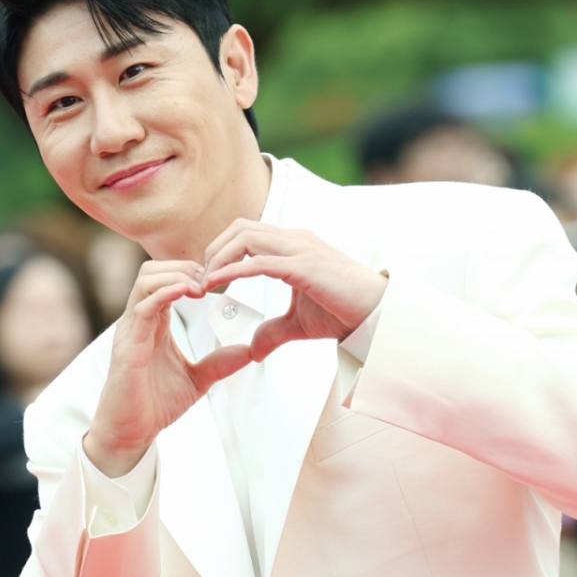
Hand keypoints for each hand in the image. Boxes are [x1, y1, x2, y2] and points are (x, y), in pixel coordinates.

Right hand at [84, 261, 254, 476]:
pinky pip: (141, 307)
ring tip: (201, 285)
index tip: (218, 279)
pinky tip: (186, 293)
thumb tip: (248, 352)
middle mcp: (139, 321)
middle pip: (153, 270)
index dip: (191, 272)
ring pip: (145, 280)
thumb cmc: (153, 404)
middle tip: (211, 279)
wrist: (130, 433)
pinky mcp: (127, 345)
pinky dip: (164, 294)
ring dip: (176, 275)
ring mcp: (130, 330)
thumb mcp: (197, 380)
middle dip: (183, 267)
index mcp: (153, 323)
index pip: (166, 279)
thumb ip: (219, 363)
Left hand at [202, 220, 387, 361]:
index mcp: (292, 245)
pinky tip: (216, 283)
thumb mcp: (299, 323)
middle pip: (240, 227)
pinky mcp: (304, 266)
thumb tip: (254, 349)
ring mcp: (300, 249)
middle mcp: (294, 239)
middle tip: (200, 276)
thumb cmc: (343, 311)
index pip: (246, 232)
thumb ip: (273, 331)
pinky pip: (259, 261)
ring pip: (245, 237)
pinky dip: (232, 271)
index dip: (221, 249)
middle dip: (214, 249)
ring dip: (218, 257)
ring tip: (204, 280)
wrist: (376, 315)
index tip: (206, 275)